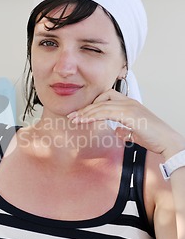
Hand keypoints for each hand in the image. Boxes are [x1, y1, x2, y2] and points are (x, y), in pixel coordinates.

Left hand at [67, 89, 183, 156]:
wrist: (167, 141)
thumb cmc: (154, 138)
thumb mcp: (135, 132)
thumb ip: (125, 129)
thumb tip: (116, 131)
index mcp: (129, 104)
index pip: (106, 97)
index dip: (92, 105)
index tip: (81, 114)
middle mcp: (129, 102)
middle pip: (101, 100)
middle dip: (85, 109)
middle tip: (72, 117)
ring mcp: (129, 107)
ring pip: (101, 106)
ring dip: (86, 113)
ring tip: (75, 120)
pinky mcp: (130, 114)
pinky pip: (106, 112)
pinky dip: (94, 116)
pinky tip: (85, 121)